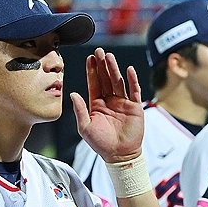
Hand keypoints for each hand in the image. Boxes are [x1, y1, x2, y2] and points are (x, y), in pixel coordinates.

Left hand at [69, 47, 144, 163]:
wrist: (119, 155)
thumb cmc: (101, 143)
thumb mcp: (85, 127)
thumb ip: (79, 110)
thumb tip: (72, 93)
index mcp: (97, 104)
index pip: (94, 83)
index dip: (92, 71)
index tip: (89, 58)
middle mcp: (110, 101)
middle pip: (106, 79)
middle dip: (102, 65)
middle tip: (99, 51)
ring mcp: (123, 103)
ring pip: (118, 82)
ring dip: (114, 69)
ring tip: (110, 57)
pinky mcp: (135, 107)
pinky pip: (134, 91)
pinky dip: (133, 81)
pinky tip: (129, 70)